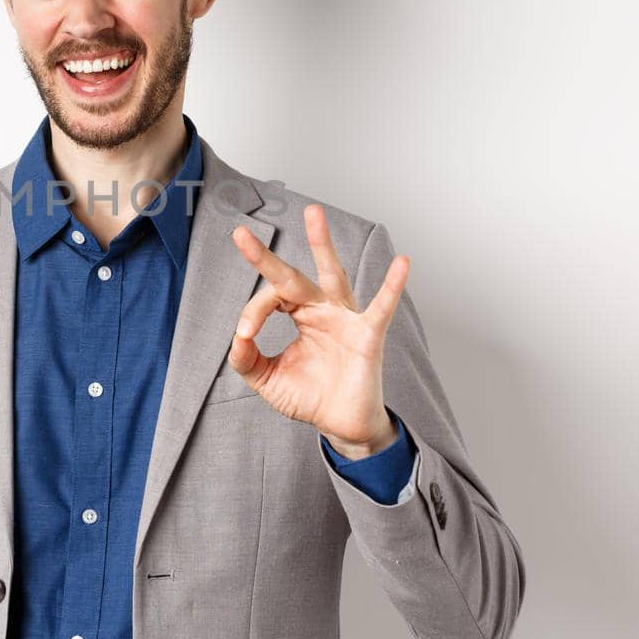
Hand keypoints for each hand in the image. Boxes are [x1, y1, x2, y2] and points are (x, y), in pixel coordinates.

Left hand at [228, 203, 409, 459]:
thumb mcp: (268, 379)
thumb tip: (236, 339)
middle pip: (290, 277)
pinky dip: (392, 286)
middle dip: (265, 258)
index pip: (269, 300)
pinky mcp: (367, 335)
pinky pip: (381, 308)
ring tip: (312, 214)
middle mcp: (320, 309)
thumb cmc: (310, 397)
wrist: (341, 425)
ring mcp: (345, 318)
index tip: (245, 334)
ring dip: (321, 245)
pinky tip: (402, 263)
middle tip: (239, 234)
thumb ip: (248, 360)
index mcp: (299, 314)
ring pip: (332, 275)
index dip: (252, 313)